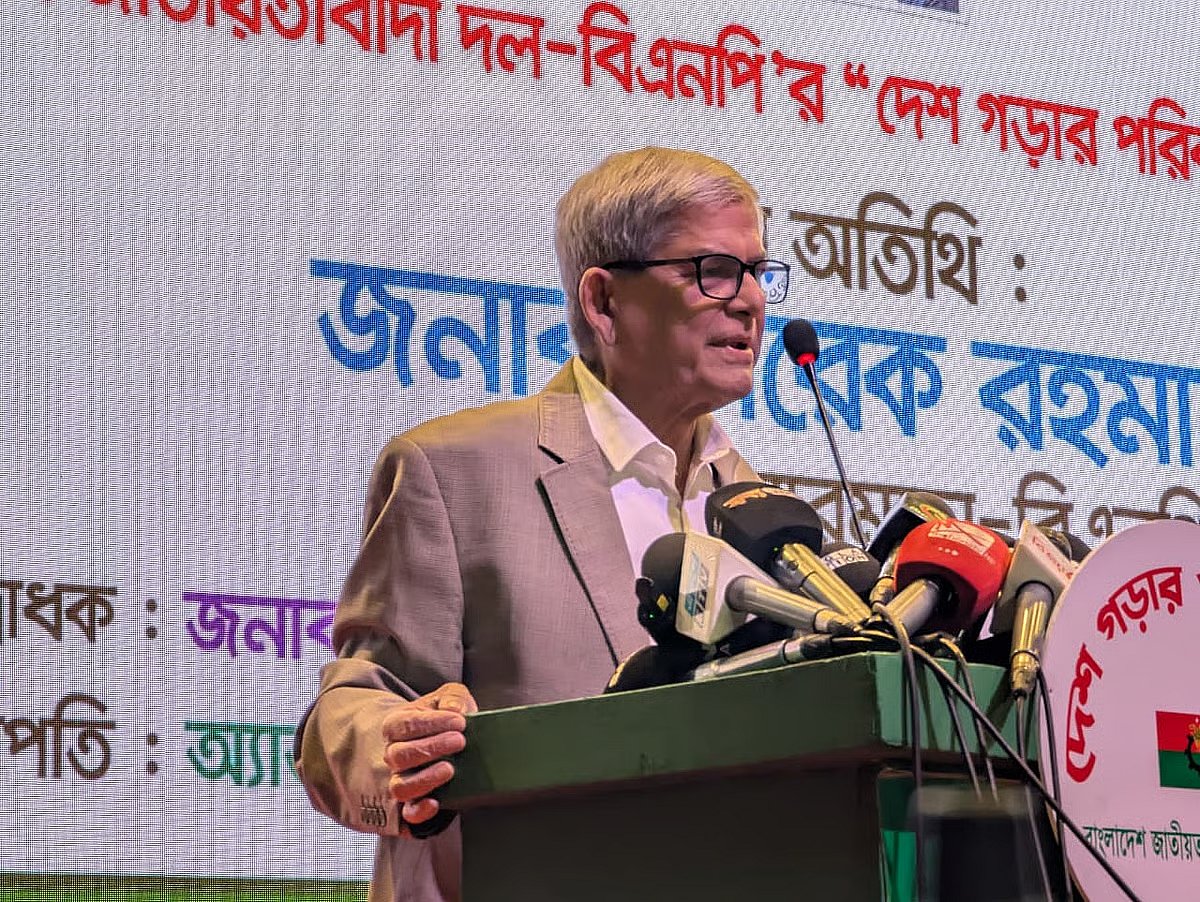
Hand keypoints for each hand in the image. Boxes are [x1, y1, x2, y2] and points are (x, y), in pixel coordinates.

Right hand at [381, 682, 476, 825]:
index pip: (404, 725)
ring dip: (425, 779)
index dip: (432, 724)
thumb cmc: (446, 719)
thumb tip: (454, 708)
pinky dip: (420, 811)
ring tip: (450, 769)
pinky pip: (408, 814)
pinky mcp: (413, 804)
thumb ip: (453, 696)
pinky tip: (436, 803)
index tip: (460, 722)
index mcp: (396, 725)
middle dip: (432, 748)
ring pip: (400, 786)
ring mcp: (401, 780)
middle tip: (459, 742)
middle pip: (400, 755)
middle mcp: (393, 755)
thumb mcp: (450, 698)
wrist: (447, 745)